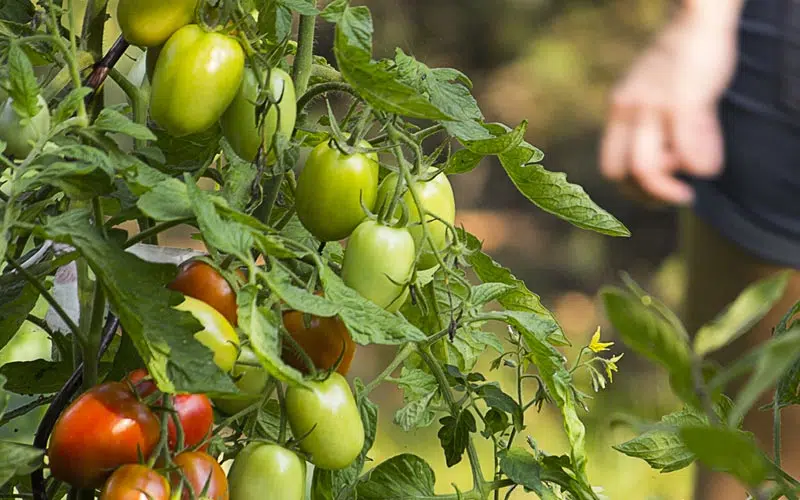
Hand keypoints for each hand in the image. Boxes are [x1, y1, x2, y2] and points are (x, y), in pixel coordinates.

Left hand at [599, 12, 738, 204]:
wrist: (697, 19)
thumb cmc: (682, 57)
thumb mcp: (655, 89)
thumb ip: (653, 121)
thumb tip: (666, 158)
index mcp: (620, 108)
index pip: (609, 164)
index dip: (629, 189)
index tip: (653, 195)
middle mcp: (630, 109)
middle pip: (621, 172)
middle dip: (646, 195)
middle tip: (675, 198)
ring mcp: (653, 106)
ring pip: (647, 168)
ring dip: (668, 188)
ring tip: (690, 187)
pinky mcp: (683, 100)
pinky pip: (686, 151)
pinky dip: (699, 168)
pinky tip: (710, 167)